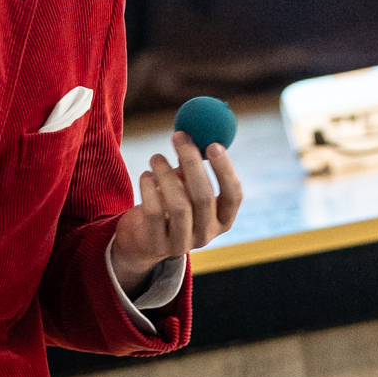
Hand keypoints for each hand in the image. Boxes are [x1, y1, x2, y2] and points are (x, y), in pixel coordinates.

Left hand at [112, 130, 242, 289]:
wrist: (143, 239)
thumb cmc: (172, 203)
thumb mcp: (188, 188)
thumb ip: (194, 168)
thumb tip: (193, 133)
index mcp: (223, 219)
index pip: (233, 195)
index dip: (225, 170)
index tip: (212, 144)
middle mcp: (207, 234)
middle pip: (204, 197)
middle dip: (191, 163)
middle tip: (179, 137)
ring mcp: (182, 243)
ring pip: (178, 205)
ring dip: (166, 174)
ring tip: (155, 157)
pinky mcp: (157, 244)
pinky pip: (154, 212)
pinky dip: (149, 189)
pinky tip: (146, 175)